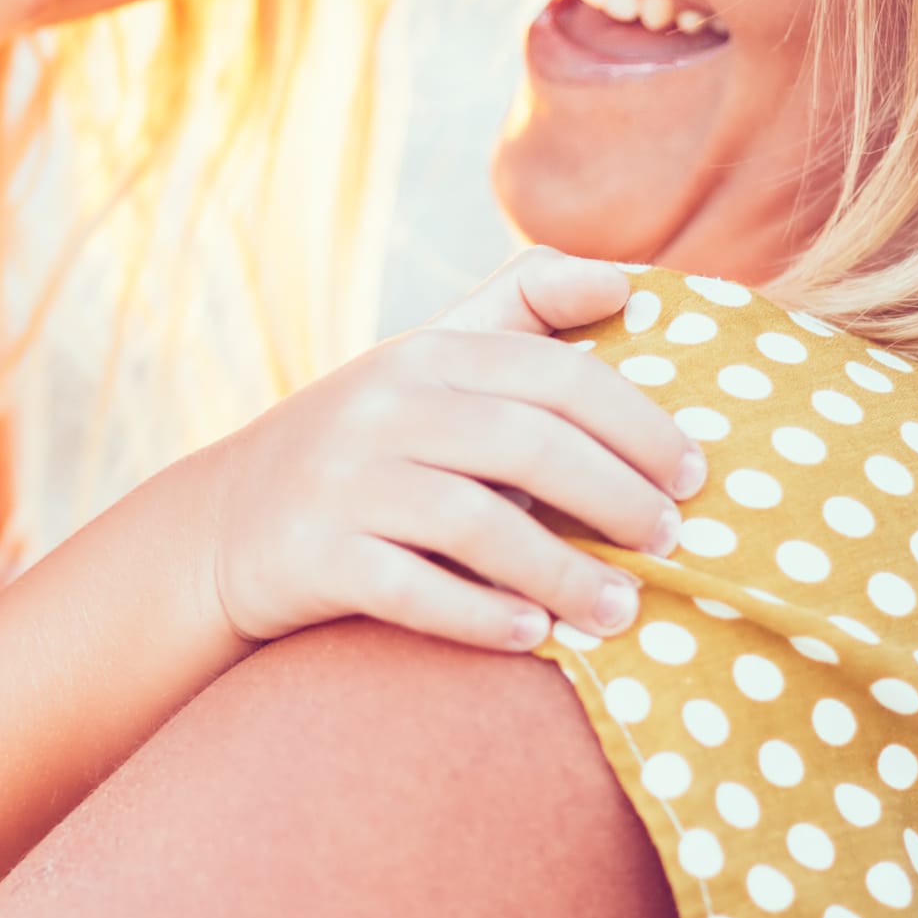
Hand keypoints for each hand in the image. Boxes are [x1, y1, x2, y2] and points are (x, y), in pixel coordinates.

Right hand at [194, 248, 699, 652]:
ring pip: (475, 522)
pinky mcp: (315, 556)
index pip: (553, 373)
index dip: (638, 422)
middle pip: (525, 443)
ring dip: (563, 572)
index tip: (694, 472)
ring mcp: (343, 482)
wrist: (223, 526)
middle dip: (616, 496)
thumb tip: (626, 281)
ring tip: (623, 610)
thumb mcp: (426, 366)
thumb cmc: (364, 449)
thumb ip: (518, 314)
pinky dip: (481, 615)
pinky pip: (412, 589)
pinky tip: (535, 636)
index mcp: (426, 353)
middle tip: (672, 542)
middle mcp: (382, 406)